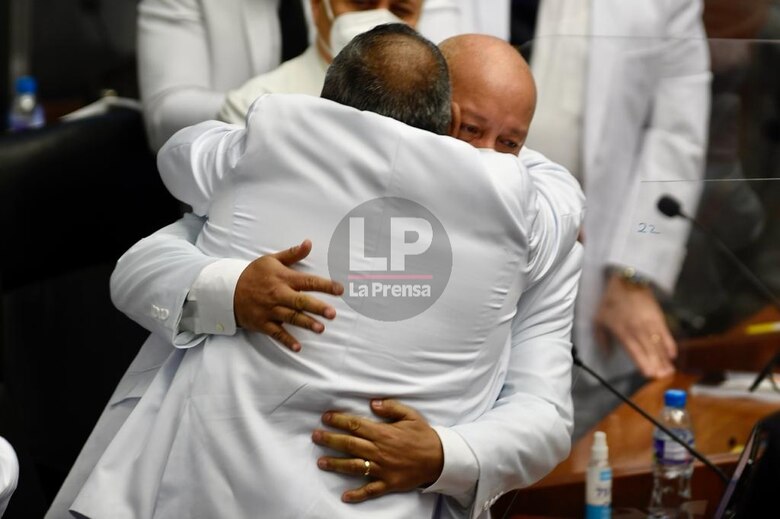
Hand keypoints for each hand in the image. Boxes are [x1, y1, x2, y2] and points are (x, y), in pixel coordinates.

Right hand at [234, 239, 343, 351]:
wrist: (227, 289)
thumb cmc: (254, 273)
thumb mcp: (271, 260)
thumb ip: (293, 254)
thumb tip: (309, 243)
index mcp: (283, 278)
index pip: (308, 281)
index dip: (325, 285)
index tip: (340, 289)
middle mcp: (278, 294)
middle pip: (301, 301)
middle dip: (317, 307)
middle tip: (332, 313)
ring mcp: (270, 310)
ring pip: (291, 317)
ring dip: (306, 323)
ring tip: (320, 328)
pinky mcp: (263, 323)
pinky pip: (276, 333)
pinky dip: (286, 340)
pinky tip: (298, 347)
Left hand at [312, 399, 443, 503]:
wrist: (440, 458)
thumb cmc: (423, 435)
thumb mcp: (410, 415)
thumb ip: (391, 407)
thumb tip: (372, 403)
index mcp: (384, 433)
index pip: (356, 425)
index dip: (339, 420)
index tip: (326, 417)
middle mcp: (380, 451)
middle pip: (350, 444)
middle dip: (330, 440)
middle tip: (315, 436)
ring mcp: (383, 468)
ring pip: (354, 466)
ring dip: (336, 464)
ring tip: (320, 462)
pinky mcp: (388, 483)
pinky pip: (370, 490)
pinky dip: (357, 494)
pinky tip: (345, 496)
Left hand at [594, 274, 676, 378]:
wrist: (626, 280)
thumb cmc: (610, 301)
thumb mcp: (599, 320)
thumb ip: (602, 339)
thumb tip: (607, 355)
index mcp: (623, 331)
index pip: (635, 351)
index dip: (643, 363)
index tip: (649, 374)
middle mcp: (638, 329)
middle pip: (650, 350)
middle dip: (657, 365)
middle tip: (664, 378)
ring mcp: (650, 323)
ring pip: (659, 344)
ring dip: (665, 359)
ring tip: (669, 371)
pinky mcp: (658, 316)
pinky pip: (666, 333)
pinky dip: (670, 344)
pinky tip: (673, 355)